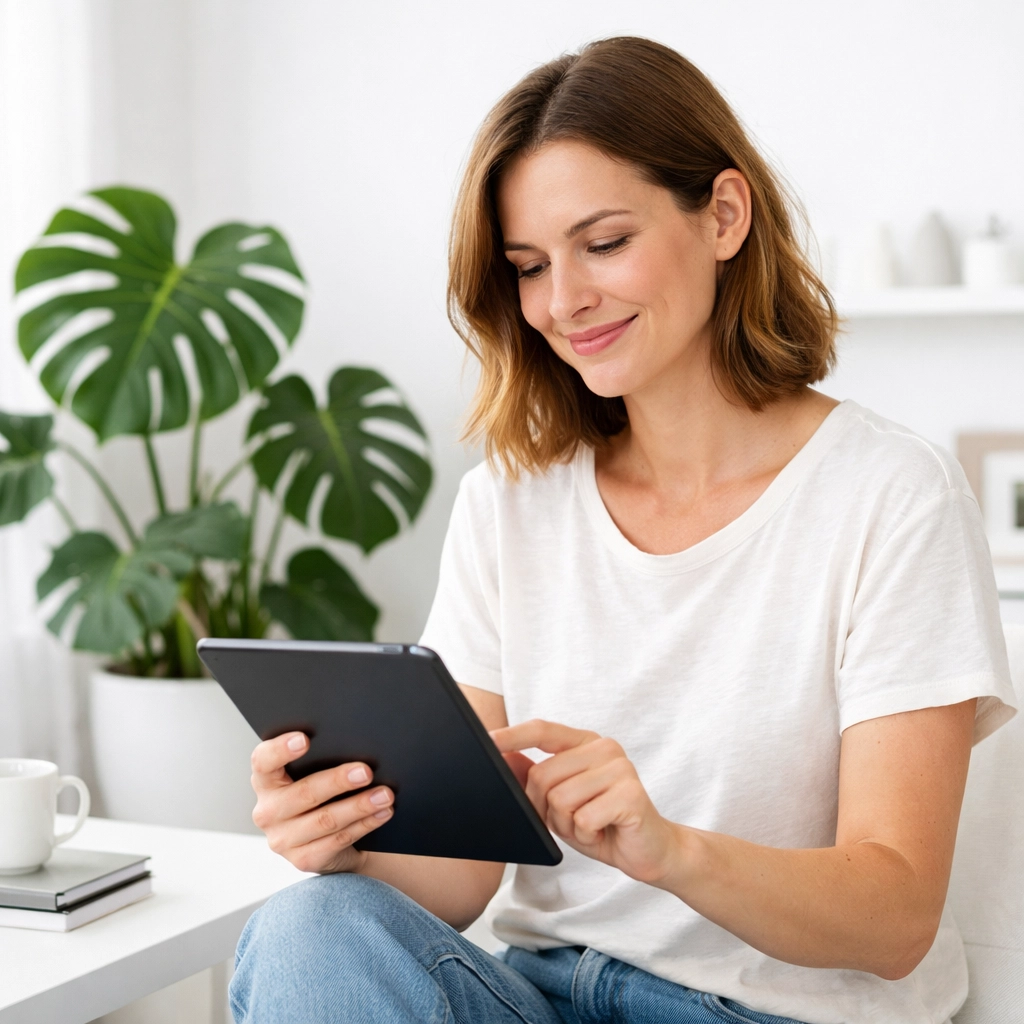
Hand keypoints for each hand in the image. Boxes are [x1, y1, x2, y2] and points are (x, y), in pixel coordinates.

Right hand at [250, 733, 393, 874]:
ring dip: (360, 806)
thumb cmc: (318, 795)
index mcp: (265, 781)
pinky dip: (365, 824)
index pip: (263, 761)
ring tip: (385, 795)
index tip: (305, 739)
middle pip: (304, 792)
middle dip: (338, 781)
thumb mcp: (311, 775)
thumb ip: (320, 759)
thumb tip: (357, 745)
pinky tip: (382, 813)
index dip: (281, 749)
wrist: (324, 840)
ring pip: (326, 820)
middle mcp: (267, 811)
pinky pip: (339, 839)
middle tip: (366, 771)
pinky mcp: (303, 860)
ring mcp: (283, 839)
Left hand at [490, 720, 678, 884]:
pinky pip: (583, 817)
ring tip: (590, 825)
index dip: (512, 735)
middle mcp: (604, 748)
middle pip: (543, 775)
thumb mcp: (560, 802)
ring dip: (568, 825)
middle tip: (571, 820)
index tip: (486, 739)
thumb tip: (504, 760)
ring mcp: (620, 768)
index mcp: (586, 743)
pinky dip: (586, 834)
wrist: (650, 851)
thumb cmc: (603, 824)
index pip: (542, 730)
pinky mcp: (631, 794)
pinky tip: (603, 832)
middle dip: (546, 810)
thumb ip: (535, 778)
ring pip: (560, 799)